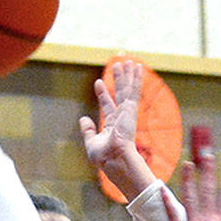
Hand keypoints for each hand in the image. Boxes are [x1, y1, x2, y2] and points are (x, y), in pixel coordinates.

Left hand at [78, 60, 149, 198]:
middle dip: (119, 80)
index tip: (98, 82)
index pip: (107, 105)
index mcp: (113, 126)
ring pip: (127, 89)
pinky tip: (138, 67)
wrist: (114, 159)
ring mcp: (127, 113)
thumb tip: (83, 118)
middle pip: (120, 94)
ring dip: (128, 75)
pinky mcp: (131, 109)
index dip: (103, 94)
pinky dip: (136, 78)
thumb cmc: (104, 157)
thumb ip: (87, 130)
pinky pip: (133, 90)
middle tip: (118, 66)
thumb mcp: (91, 143)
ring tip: (128, 61)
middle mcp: (122, 118)